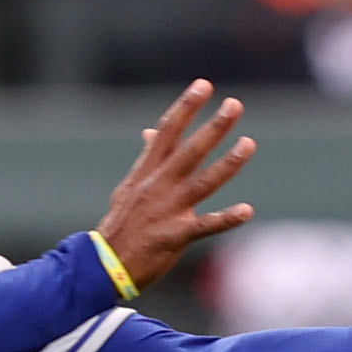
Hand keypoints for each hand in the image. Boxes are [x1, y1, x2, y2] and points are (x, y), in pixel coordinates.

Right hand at [94, 80, 256, 288]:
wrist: (102, 265)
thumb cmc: (121, 226)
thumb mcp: (128, 188)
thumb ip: (146, 160)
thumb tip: (151, 132)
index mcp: (146, 173)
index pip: (167, 132)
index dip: (186, 107)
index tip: (204, 85)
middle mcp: (157, 186)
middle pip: (188, 151)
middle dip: (212, 127)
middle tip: (235, 105)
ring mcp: (166, 211)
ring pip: (201, 182)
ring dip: (227, 163)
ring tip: (249, 144)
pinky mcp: (173, 236)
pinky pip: (204, 226)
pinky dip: (226, 218)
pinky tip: (246, 210)